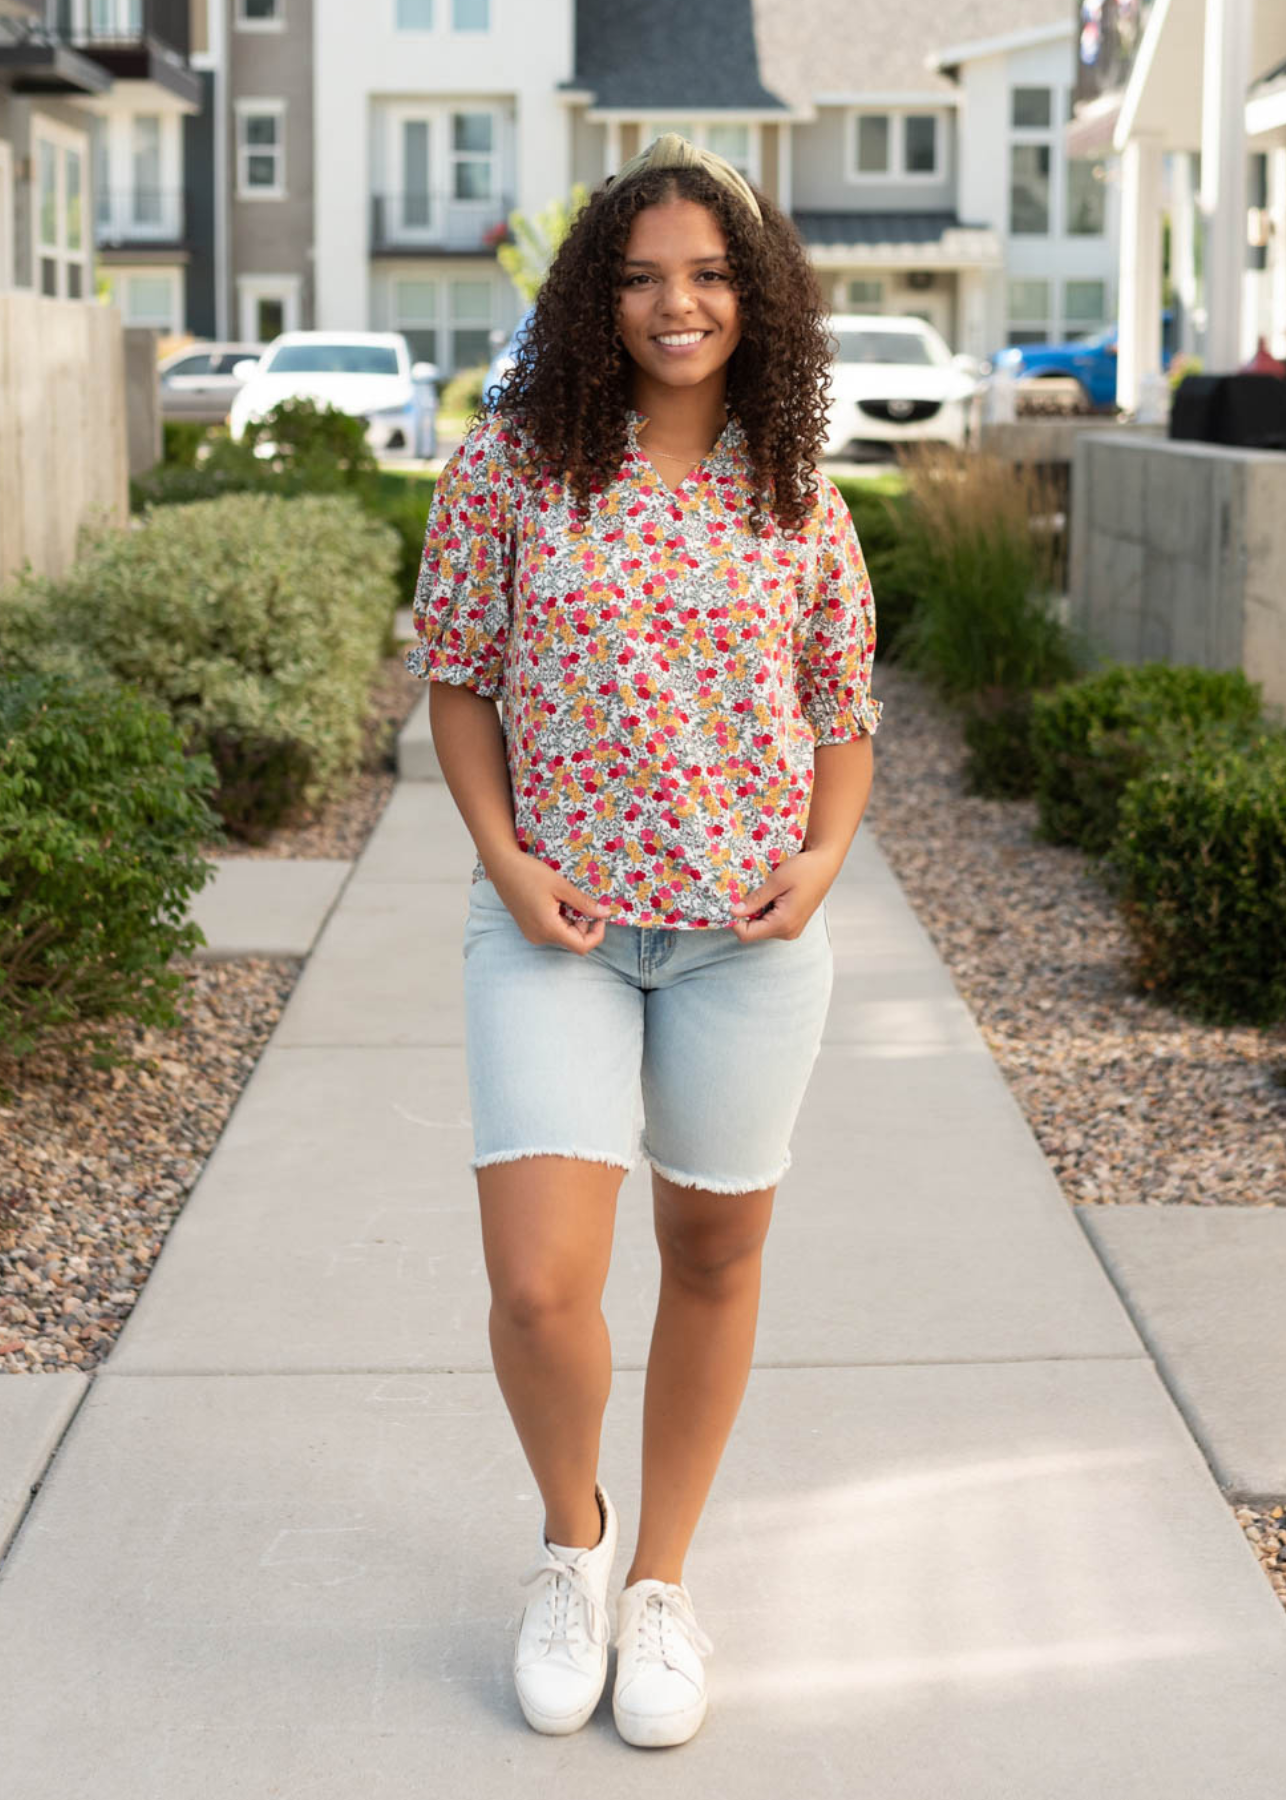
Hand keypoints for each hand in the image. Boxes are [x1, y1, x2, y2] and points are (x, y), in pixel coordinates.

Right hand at [488, 850, 611, 955]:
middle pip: (573, 941)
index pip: (582, 946)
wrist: (502, 866)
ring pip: (563, 935)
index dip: (597, 934)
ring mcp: (532, 934)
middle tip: (584, 901)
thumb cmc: (529, 873)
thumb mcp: (561, 886)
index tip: (600, 916)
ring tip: (568, 898)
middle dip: (584, 924)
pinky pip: (552, 930)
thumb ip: (584, 903)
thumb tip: (605, 913)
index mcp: (548, 929)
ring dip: (573, 921)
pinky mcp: (529, 928)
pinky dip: (561, 919)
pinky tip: (558, 901)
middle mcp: (540, 937)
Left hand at [727, 849, 838, 941]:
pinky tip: (769, 895)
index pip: (746, 935)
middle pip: (753, 932)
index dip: (734, 921)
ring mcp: (792, 929)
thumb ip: (755, 899)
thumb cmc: (804, 869)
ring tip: (760, 892)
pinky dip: (765, 912)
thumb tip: (734, 912)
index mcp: (783, 923)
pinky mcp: (793, 923)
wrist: (825, 864)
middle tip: (744, 894)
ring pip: (761, 928)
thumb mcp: (776, 881)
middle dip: (745, 916)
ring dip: (755, 912)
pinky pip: (771, 923)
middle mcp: (788, 932)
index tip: (731, 903)